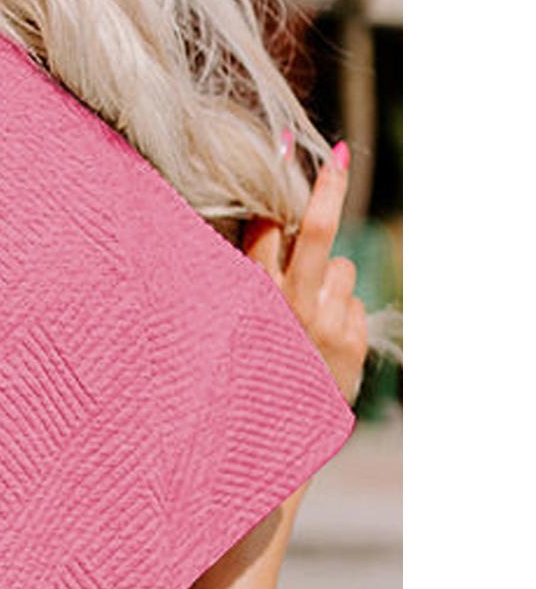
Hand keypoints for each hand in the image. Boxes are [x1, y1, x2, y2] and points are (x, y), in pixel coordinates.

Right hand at [241, 139, 369, 406]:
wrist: (266, 439)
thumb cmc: (242, 371)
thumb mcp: (232, 324)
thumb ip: (246, 274)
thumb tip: (254, 217)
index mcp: (250, 297)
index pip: (264, 228)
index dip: (274, 189)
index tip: (284, 148)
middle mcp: (288, 307)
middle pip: (315, 231)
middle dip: (327, 188)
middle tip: (337, 155)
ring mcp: (324, 324)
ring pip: (342, 267)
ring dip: (330, 282)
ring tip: (308, 317)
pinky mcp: (352, 342)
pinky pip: (355, 302)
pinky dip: (343, 313)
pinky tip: (324, 340)